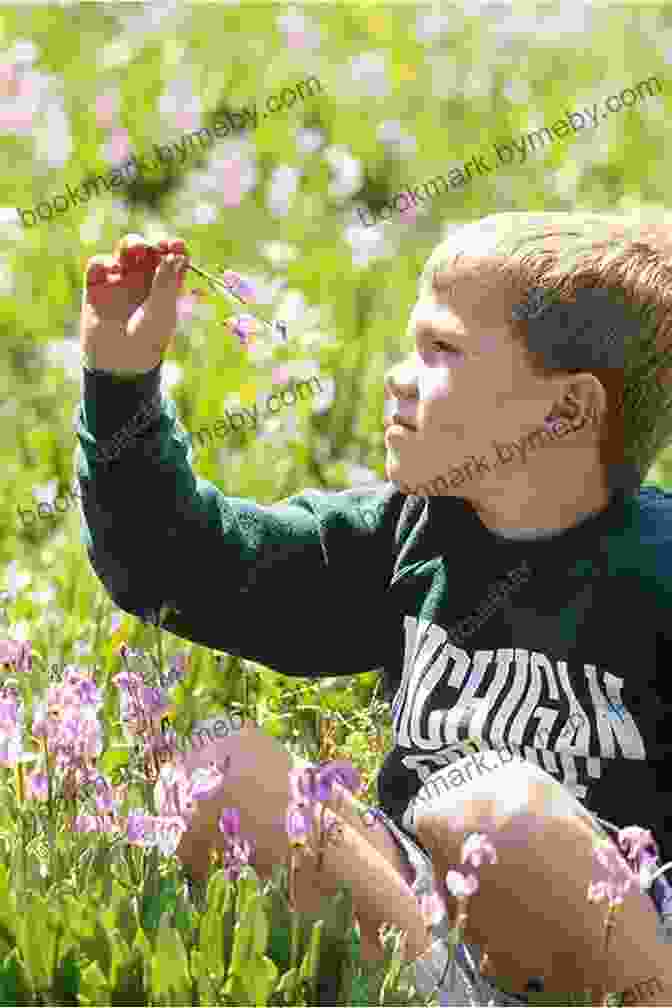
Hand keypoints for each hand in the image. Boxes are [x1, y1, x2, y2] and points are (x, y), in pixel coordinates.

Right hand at [80, 234, 189, 372]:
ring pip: (124, 251)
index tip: (175, 246)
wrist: (118, 361)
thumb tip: (174, 254)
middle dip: (151, 244)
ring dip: (131, 244)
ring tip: (136, 250)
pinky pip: (99, 263)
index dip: (174, 248)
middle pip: (148, 250)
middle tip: (155, 247)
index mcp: (166, 287)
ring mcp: (120, 282)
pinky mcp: (96, 286)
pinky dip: (105, 261)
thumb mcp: (162, 310)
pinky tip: (115, 271)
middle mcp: (143, 282)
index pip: (172, 259)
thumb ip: (167, 281)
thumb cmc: (148, 339)